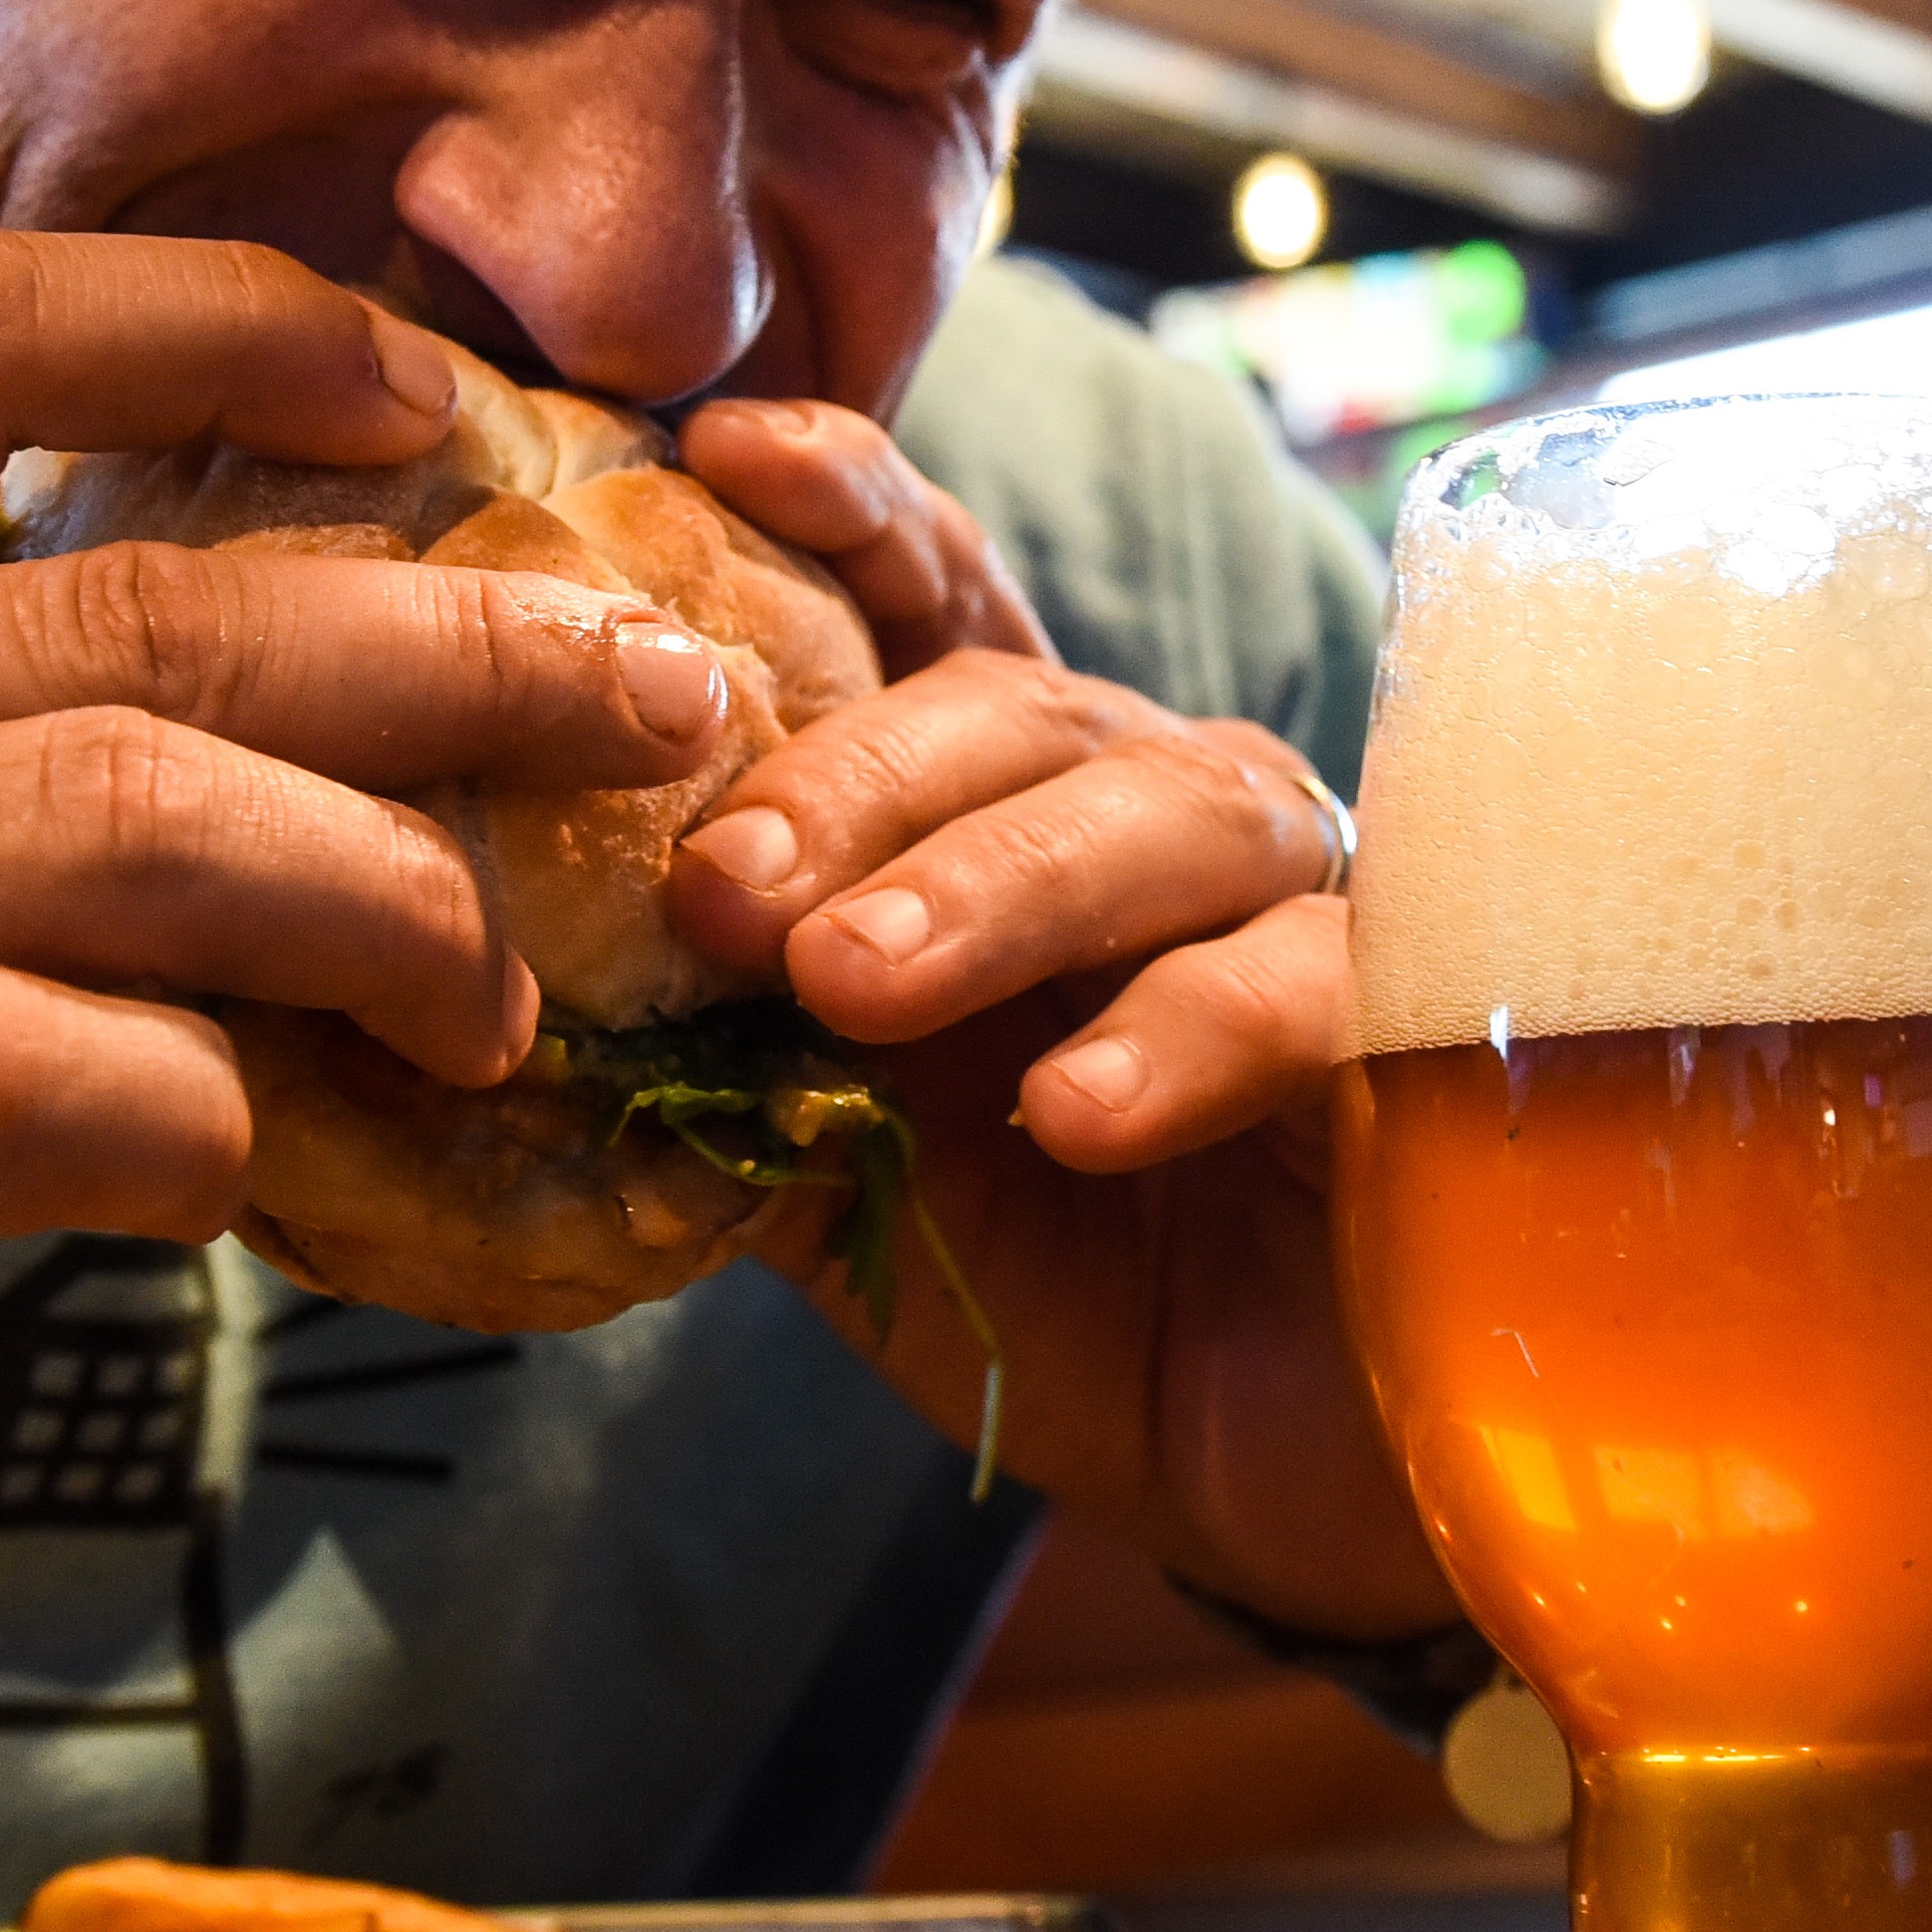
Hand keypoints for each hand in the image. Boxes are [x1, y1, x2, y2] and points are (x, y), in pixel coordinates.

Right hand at [0, 235, 732, 1773]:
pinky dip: (183, 1109)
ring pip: (112, 820)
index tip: (423, 390)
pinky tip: (258, 1160)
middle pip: (131, 603)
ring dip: (376, 901)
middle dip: (455, 637)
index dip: (231, 322)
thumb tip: (43, 763)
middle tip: (662, 689)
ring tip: (507, 985)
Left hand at [669, 394, 1446, 1639]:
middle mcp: (1157, 816)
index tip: (727, 448)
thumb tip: (506, 1034)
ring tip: (847, 986)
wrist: (1267, 1483)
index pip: (934, 615)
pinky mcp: (1424, 1036)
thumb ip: (720, 1081)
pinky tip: (1069, 1110)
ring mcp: (1304, 906)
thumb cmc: (1055, 1291)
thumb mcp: (843, 1185)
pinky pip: (1305, 992)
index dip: (850, 513)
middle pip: (1014, 712)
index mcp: (1009, 813)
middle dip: (852, 783)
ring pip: (1158, 817)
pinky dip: (1178, 1037)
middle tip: (720, 893)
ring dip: (989, 889)